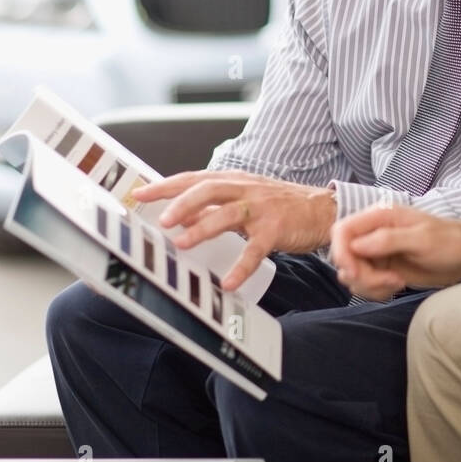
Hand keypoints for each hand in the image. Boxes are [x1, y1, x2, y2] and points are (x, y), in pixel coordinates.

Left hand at [132, 170, 335, 290]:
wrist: (321, 209)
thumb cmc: (279, 204)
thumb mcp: (244, 197)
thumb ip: (214, 205)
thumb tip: (180, 217)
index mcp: (233, 180)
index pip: (194, 179)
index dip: (165, 185)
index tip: (138, 193)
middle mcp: (245, 190)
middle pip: (208, 189)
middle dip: (182, 203)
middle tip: (162, 220)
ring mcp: (261, 209)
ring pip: (228, 214)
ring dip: (203, 228)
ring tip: (182, 243)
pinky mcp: (276, 230)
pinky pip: (255, 250)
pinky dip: (241, 267)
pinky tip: (229, 282)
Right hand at [329, 205, 460, 300]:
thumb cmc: (450, 241)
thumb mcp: (422, 239)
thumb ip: (388, 240)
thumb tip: (355, 245)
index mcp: (380, 217)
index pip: (342, 230)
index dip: (340, 252)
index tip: (355, 272)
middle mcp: (373, 233)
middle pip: (344, 256)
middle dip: (361, 275)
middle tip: (389, 282)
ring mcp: (376, 253)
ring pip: (351, 274)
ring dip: (369, 286)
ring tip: (397, 283)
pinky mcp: (381, 270)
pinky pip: (364, 285)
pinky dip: (376, 292)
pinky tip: (397, 286)